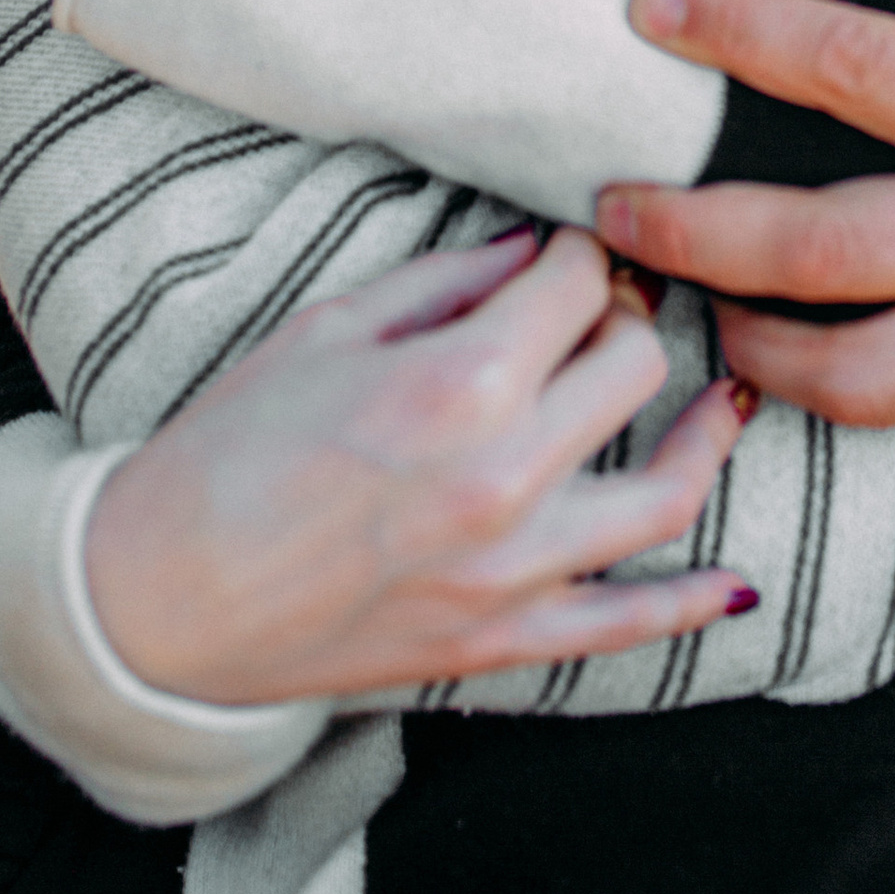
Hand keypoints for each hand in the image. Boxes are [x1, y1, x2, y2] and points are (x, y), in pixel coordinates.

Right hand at [85, 228, 759, 701]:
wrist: (157, 597)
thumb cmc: (227, 448)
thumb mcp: (329, 328)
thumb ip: (449, 282)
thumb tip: (536, 251)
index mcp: (459, 381)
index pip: (578, 286)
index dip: (583, 252)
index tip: (571, 251)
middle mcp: (506, 475)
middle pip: (635, 366)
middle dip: (629, 318)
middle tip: (608, 309)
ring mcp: (513, 570)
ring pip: (667, 489)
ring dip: (707, 433)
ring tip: (728, 398)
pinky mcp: (500, 643)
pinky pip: (628, 624)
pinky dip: (694, 602)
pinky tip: (737, 581)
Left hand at [598, 0, 894, 425]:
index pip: (850, 66)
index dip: (737, 35)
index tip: (649, 12)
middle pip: (815, 246)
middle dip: (688, 224)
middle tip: (603, 198)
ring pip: (844, 368)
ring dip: (731, 330)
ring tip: (660, 285)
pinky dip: (809, 384)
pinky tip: (754, 337)